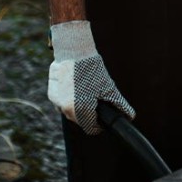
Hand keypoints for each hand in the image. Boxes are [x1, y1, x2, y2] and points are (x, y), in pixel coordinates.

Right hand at [47, 20, 134, 134]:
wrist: (72, 52)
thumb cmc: (92, 69)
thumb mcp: (108, 88)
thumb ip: (119, 105)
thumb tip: (130, 116)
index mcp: (81, 110)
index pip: (91, 128)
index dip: (99, 123)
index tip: (102, 114)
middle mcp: (66, 109)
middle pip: (80, 121)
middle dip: (89, 113)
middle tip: (95, 97)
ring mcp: (57, 103)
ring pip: (70, 112)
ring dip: (78, 106)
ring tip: (85, 89)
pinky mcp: (51, 95)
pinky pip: (62, 103)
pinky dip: (69, 99)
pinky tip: (75, 86)